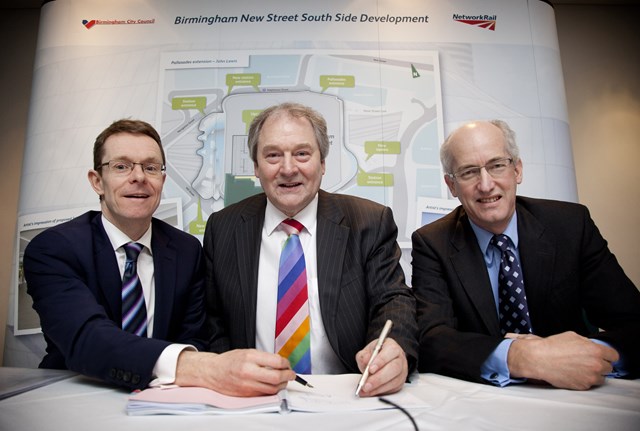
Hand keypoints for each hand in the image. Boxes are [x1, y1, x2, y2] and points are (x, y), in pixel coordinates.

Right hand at [175, 349, 294, 395]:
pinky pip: (264, 394)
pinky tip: (273, 385)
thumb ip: (264, 358)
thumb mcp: (248, 352)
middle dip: (288, 376)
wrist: (213, 372)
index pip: (276, 362)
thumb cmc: (230, 361)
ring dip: (282, 385)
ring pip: (272, 389)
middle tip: (291, 374)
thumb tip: (281, 364)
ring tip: (283, 380)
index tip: (287, 364)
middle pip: (276, 378)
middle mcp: (248, 372)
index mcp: (250, 357)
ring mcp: (247, 385)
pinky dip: (272, 390)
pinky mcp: (246, 394)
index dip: (286, 364)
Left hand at [355, 337, 407, 396]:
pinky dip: (380, 392)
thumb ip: (364, 356)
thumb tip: (365, 361)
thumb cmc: (375, 355)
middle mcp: (400, 359)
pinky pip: (392, 389)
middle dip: (379, 378)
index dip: (381, 361)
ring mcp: (402, 372)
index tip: (370, 369)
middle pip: (394, 368)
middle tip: (366, 384)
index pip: (390, 352)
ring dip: (378, 387)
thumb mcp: (367, 351)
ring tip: (366, 390)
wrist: (379, 361)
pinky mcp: (400, 383)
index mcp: (392, 347)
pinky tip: (370, 392)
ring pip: (394, 381)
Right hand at [507, 331, 618, 389]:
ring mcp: (590, 377)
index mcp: (596, 351)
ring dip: (594, 374)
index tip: (603, 356)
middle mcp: (596, 365)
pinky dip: (584, 380)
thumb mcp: (573, 336)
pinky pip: (589, 384)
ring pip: (601, 378)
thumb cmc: (553, 346)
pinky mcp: (582, 386)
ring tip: (580, 369)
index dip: (607, 355)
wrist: (539, 359)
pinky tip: (573, 373)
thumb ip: (588, 343)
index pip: (614, 356)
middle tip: (587, 362)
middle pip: (608, 368)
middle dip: (600, 364)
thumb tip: (593, 346)